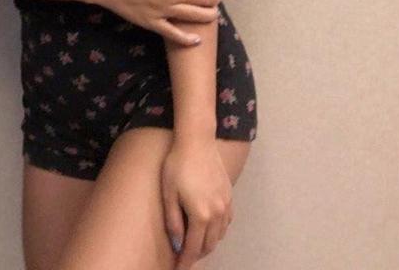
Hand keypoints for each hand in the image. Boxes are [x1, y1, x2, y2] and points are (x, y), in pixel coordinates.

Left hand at [161, 138, 232, 267]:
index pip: (193, 248)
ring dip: (207, 243)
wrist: (197, 141)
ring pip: (219, 235)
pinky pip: (226, 222)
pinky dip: (217, 231)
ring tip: (194, 243)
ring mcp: (226, 204)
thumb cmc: (177, 165)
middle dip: (196, 254)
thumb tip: (177, 244)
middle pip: (208, 245)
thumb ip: (173, 221)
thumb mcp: (169, 193)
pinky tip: (208, 227)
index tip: (178, 269)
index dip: (185, 262)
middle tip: (183, 256)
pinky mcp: (229, 195)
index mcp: (200, 215)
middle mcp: (217, 213)